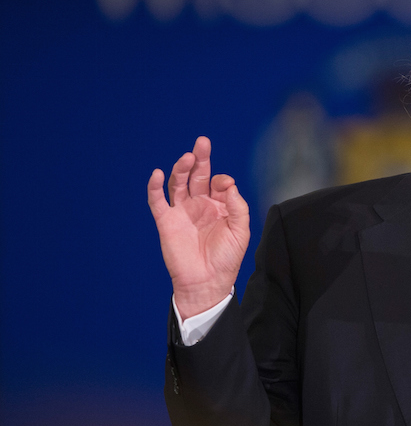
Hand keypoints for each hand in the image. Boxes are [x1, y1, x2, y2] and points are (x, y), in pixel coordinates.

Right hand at [147, 136, 249, 319]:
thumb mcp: (240, 231)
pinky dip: (155, 187)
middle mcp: (200, 205)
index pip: (219, 183)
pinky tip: (158, 174)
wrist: (206, 282)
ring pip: (179, 184)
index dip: (222, 180)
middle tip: (202, 143)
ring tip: (186, 157)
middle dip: (200, 159)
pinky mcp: (166, 222)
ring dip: (181, 169)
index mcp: (219, 206)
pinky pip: (158, 201)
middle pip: (198, 176)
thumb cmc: (226, 259)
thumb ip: (237, 207)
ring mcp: (182, 212)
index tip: (226, 186)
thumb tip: (228, 185)